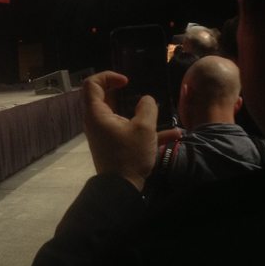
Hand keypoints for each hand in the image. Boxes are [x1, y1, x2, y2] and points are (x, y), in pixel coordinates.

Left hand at [82, 71, 158, 190]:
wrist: (121, 189)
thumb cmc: (130, 155)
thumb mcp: (144, 128)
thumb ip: (147, 108)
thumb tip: (146, 100)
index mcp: (97, 113)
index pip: (91, 83)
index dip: (108, 76)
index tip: (126, 82)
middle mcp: (96, 121)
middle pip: (103, 97)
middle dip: (122, 93)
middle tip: (136, 92)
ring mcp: (104, 133)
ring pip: (119, 115)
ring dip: (139, 113)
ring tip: (159, 113)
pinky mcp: (112, 144)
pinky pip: (127, 130)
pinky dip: (144, 130)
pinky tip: (173, 135)